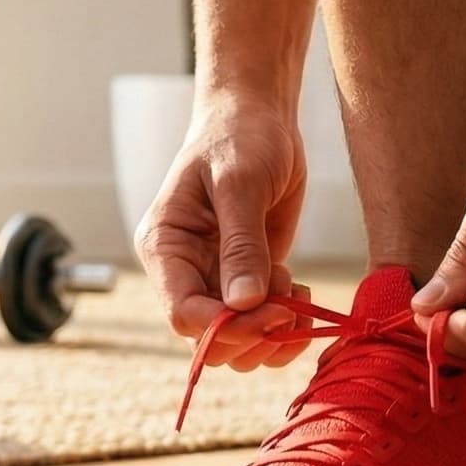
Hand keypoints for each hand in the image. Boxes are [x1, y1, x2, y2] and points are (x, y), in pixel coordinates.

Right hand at [134, 92, 310, 369]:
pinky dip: (286, 326)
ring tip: (293, 288)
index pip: (182, 314)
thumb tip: (244, 304)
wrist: (259, 119)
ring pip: (237, 345)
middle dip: (253, 333)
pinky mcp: (248, 282)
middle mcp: (184, 273)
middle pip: (210, 340)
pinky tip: (299, 294)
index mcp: (165, 248)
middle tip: (289, 301)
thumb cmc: (240, 138)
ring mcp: (216, 281)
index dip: (226, 327)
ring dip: (272, 334)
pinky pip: (261, 329)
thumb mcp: (239, 184)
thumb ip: (241, 245)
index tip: (271, 311)